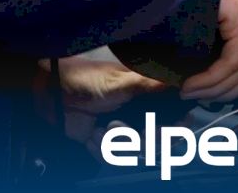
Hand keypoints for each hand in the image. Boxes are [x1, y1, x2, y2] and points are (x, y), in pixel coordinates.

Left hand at [36, 56, 166, 148]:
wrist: (53, 95)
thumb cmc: (88, 81)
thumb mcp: (123, 82)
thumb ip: (155, 85)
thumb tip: (184, 83)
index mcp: (148, 94)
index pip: (175, 114)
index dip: (177, 127)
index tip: (172, 132)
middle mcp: (138, 112)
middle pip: (157, 139)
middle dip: (142, 139)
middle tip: (127, 129)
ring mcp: (122, 128)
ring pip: (134, 150)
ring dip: (116, 142)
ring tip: (101, 128)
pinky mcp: (105, 141)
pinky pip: (113, 156)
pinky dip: (101, 148)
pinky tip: (91, 135)